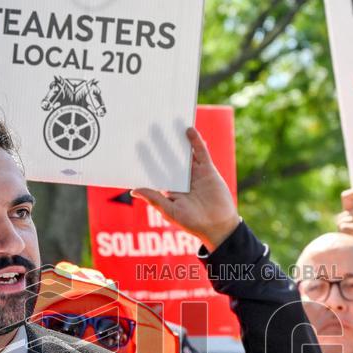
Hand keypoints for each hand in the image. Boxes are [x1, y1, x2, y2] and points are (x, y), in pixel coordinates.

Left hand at [132, 127, 240, 251]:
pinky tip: (188, 130)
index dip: (148, 160)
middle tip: (148, 129)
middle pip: (169, 158)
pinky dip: (195, 141)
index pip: (157, 171)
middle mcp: (181, 179)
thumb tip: (133, 190)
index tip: (137, 147)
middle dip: (159, 146)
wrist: (219, 226)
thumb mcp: (170, 211)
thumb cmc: (193, 223)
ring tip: (166, 125)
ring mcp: (195, 174)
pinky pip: (201, 153)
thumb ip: (154, 198)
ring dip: (176, 140)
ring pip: (184, 153)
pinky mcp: (208, 170)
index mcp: (170, 189)